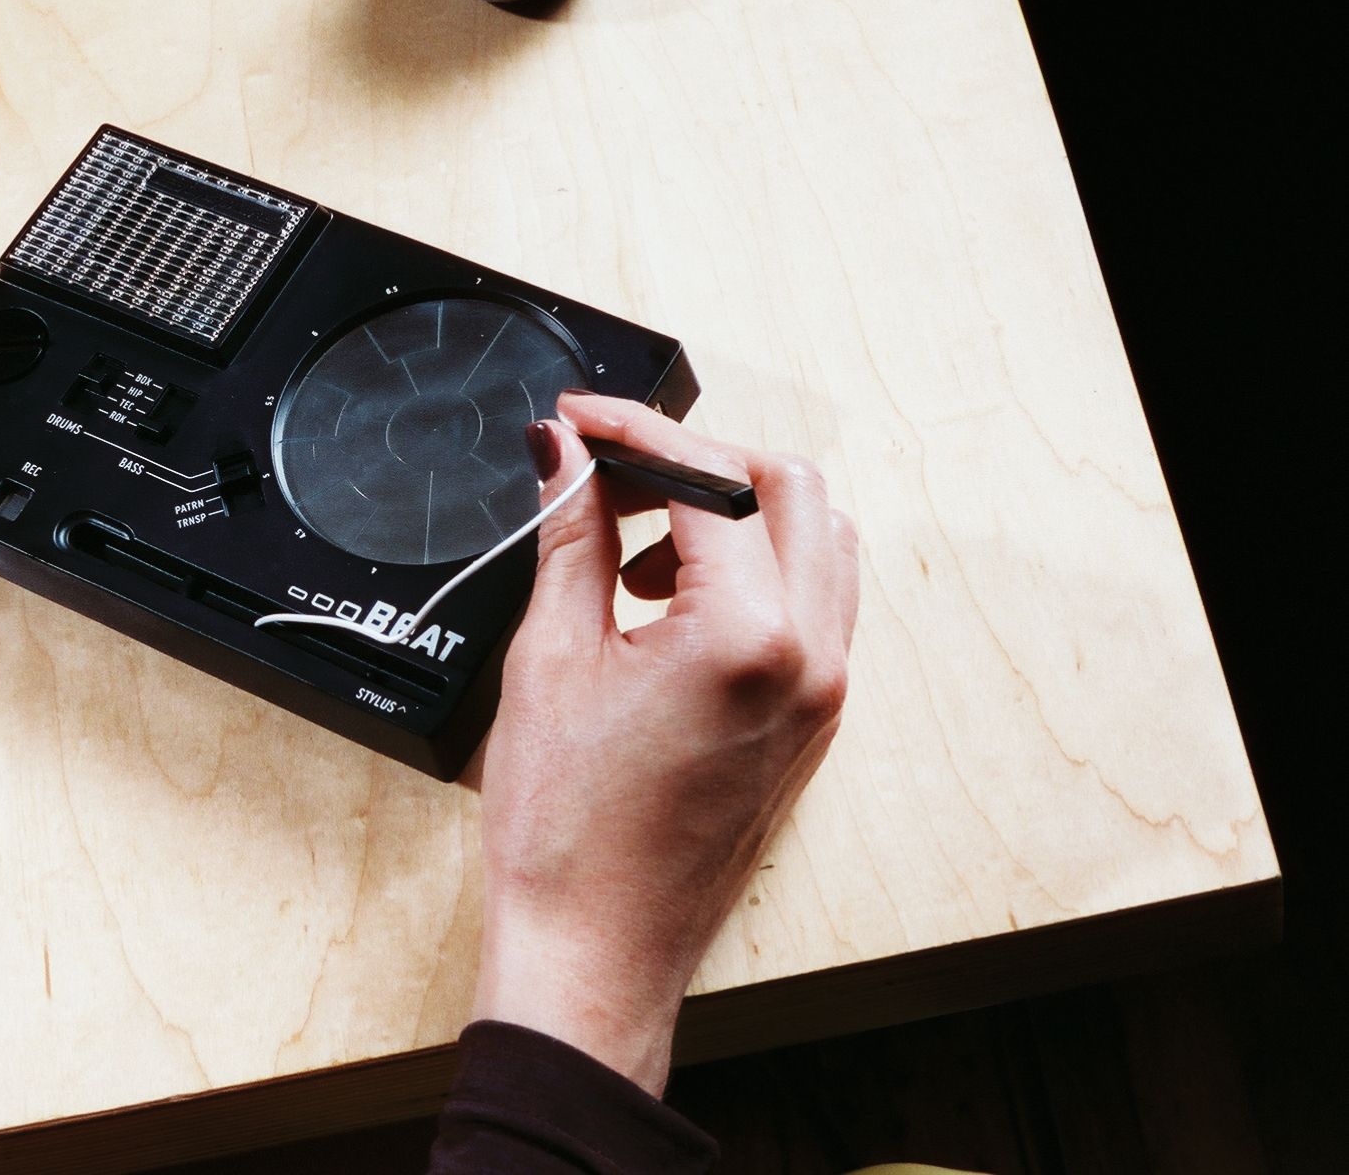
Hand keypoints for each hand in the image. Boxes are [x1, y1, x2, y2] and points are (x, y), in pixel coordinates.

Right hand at [472, 395, 858, 1093]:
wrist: (593, 949)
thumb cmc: (568, 834)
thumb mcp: (551, 658)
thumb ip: (571, 536)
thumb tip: (566, 457)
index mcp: (750, 638)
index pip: (711, 481)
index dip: (635, 434)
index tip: (579, 424)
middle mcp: (811, 660)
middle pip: (791, 489)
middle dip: (698, 461)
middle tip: (610, 470)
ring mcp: (823, 695)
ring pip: (817, 543)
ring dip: (735, 515)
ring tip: (636, 547)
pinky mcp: (812, 722)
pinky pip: (812, 606)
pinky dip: (752, 573)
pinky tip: (666, 602)